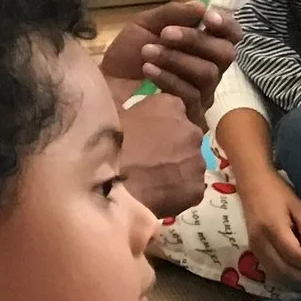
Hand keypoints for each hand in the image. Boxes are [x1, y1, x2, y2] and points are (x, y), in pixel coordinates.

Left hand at [99, 0, 240, 123]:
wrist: (106, 86)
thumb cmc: (128, 56)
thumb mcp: (145, 25)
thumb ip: (173, 14)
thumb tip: (202, 6)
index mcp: (203, 46)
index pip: (231, 35)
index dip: (227, 25)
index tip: (207, 18)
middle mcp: (210, 69)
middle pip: (225, 54)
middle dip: (196, 40)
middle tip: (166, 34)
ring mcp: (203, 93)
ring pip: (208, 73)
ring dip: (177, 58)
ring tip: (147, 52)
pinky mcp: (192, 113)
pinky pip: (192, 94)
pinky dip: (169, 78)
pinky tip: (149, 70)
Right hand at [118, 90, 209, 218]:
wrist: (106, 187)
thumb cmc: (104, 146)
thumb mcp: (115, 116)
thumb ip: (138, 114)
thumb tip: (141, 120)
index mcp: (171, 105)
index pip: (176, 110)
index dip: (163, 125)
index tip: (150, 135)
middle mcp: (191, 129)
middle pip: (187, 138)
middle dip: (173, 147)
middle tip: (151, 159)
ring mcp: (197, 160)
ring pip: (189, 164)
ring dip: (177, 169)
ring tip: (153, 180)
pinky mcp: (196, 188)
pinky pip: (189, 188)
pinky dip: (178, 192)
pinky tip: (158, 195)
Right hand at [239, 176, 300, 290]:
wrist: (251, 182)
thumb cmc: (278, 191)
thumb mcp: (299, 206)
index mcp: (272, 228)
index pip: (295, 256)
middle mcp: (260, 242)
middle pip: (285, 270)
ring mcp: (254, 248)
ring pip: (277, 275)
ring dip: (298, 282)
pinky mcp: (253, 250)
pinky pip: (271, 271)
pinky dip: (288, 278)